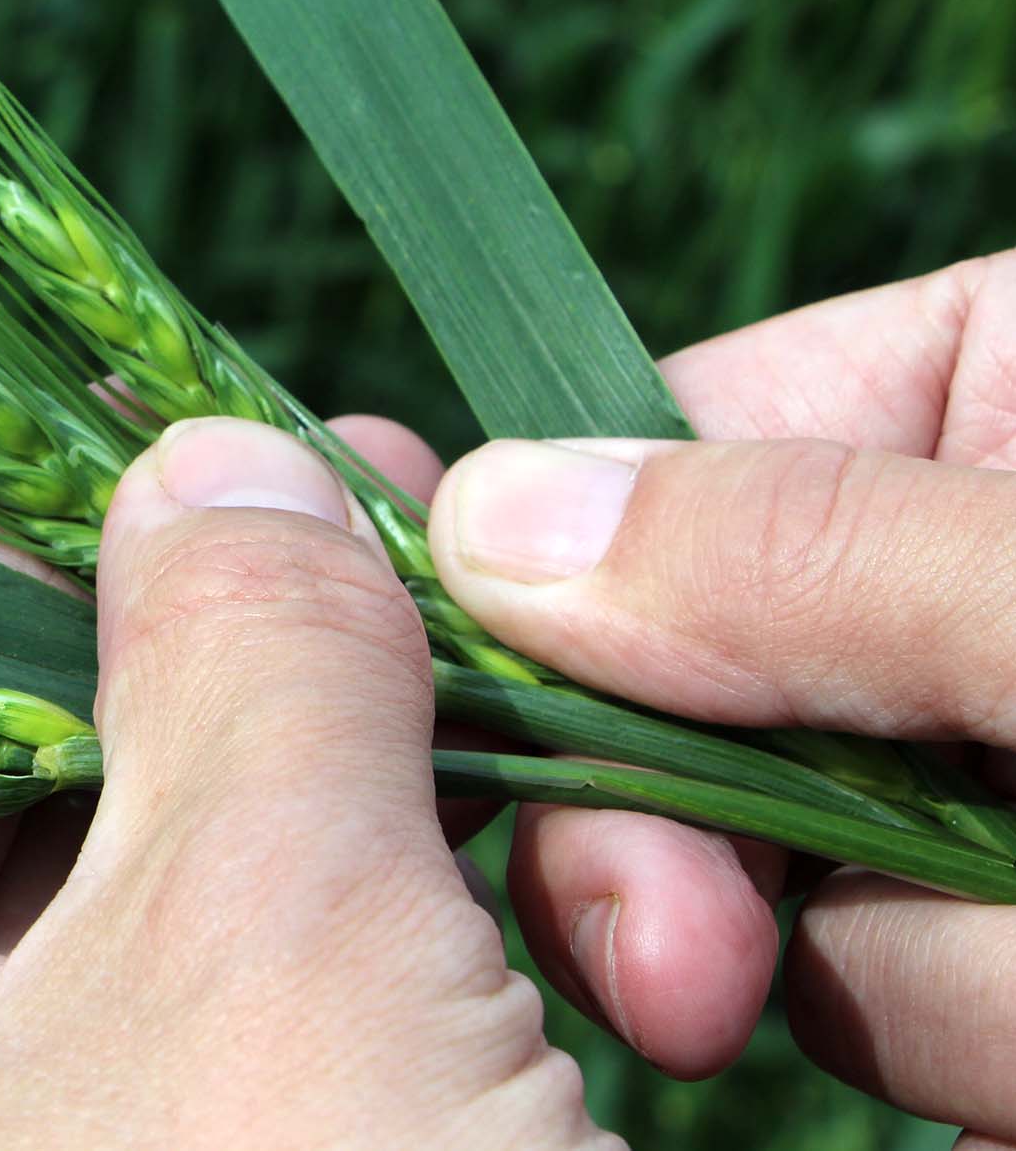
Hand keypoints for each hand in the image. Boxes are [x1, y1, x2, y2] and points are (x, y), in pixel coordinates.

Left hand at [0, 420, 618, 1148]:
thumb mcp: (269, 960)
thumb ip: (237, 662)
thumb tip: (206, 457)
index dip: (128, 558)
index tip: (322, 498)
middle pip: (44, 810)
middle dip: (312, 750)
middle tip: (517, 712)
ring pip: (158, 959)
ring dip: (395, 902)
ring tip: (619, 931)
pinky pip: (215, 1091)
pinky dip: (375, 1044)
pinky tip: (556, 1019)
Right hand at [430, 250, 1015, 1135]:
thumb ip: (814, 549)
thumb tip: (481, 517)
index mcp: (982, 392)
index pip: (668, 451)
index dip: (571, 586)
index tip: (503, 709)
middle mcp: (947, 572)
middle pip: (678, 686)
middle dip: (690, 838)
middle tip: (692, 982)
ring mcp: (976, 769)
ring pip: (773, 872)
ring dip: (909, 975)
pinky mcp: (1002, 949)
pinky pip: (881, 994)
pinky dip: (966, 1054)